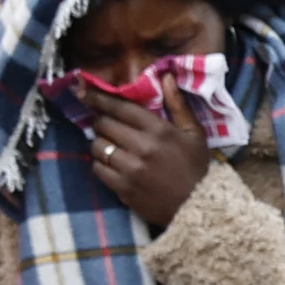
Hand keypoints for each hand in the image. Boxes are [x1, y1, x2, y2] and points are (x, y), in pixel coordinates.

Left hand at [80, 88, 205, 226]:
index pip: (120, 108)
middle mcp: (141, 147)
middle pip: (104, 125)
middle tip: (103, 123)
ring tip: (108, 145)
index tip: (85, 93)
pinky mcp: (123, 188)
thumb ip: (178, 104)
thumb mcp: (194, 133)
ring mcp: (130, 169)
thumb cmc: (197, 168)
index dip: (99, 99)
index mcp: (158, 130)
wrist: (198, 208)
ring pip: (99, 147)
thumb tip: (166, 76)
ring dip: (100, 143)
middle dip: (100, 121)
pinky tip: (110, 164)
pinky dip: (101, 164)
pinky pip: (99, 169)